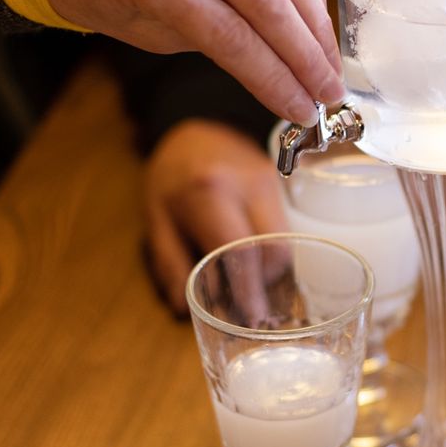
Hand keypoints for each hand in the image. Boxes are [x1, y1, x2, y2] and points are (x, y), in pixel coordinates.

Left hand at [41, 0, 343, 125]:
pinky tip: (317, 18)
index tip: (300, 111)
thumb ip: (210, 42)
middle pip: (267, 0)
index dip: (273, 78)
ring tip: (329, 64)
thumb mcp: (144, 30)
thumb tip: (280, 72)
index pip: (230, 36)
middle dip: (307, 55)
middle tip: (329, 93)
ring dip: (317, 21)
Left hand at [142, 119, 286, 314]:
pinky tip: (257, 263)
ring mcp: (271, 182)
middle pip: (277, 250)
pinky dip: (273, 253)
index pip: (243, 250)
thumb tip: (184, 308)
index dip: (250, 290)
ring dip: (270, 270)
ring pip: (287, 243)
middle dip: (265, 284)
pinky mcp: (283, 185)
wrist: (198, 126)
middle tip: (248, 306)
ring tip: (250, 285)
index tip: (251, 320)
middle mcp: (249, 185)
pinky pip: (285, 230)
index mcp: (212, 192)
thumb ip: (169, 262)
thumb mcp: (157, 216)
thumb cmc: (172, 174)